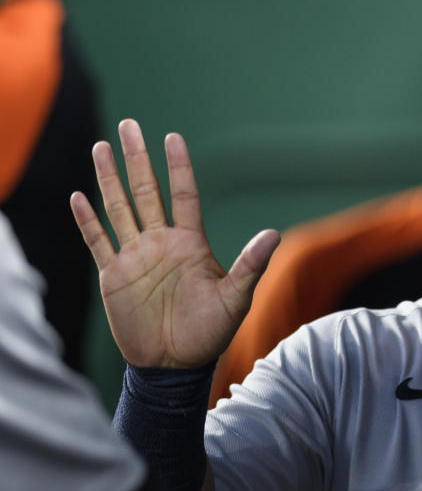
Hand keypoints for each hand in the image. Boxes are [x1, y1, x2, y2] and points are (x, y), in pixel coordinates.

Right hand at [70, 119, 278, 367]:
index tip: (172, 137)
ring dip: (109, 179)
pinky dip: (88, 220)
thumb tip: (274, 234)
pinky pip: (98, 241)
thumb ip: (250, 265)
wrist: (175, 365)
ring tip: (101, 147)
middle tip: (129, 125)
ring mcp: (136, 257)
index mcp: (190, 243)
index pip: (183, 194)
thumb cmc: (209, 332)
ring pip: (119, 208)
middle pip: (146, 191)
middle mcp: (161, 243)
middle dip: (137, 159)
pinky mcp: (113, 275)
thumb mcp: (235, 298)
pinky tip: (79, 196)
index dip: (178, 167)